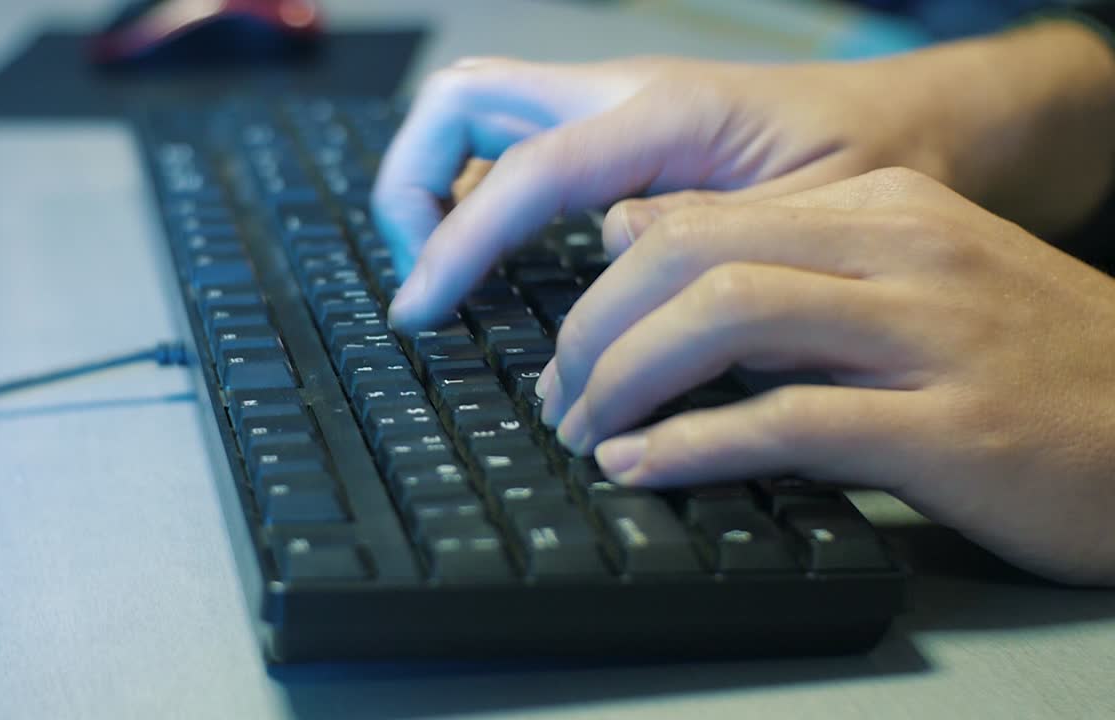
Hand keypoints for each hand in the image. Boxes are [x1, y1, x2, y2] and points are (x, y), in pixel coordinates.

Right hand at [374, 21, 1114, 332]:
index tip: (416, 312)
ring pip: (478, 118)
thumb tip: (600, 276)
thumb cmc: (881, 169)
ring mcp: (615, 110)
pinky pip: (517, 150)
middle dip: (411, 181)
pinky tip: (497, 262)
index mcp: (667, 112)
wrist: (923, 128)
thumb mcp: (809, 227)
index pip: (522, 173)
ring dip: (439, 188)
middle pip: (464, 101)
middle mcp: (625, 96)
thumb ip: (702, 245)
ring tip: (446, 276)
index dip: (453, 245)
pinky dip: (481, 198)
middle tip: (422, 276)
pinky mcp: (619, 136)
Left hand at [541, 167, 1114, 585]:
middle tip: (562, 394)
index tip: (570, 347)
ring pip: (728, 318)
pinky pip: (791, 421)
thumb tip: (639, 240)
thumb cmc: (1027, 362)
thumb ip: (781, 260)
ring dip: (628, 378)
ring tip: (588, 430)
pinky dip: (694, 445)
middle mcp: (899, 250)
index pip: (699, 218)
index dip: (605, 287)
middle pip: (692, 256)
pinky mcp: (950, 427)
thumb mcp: (903, 282)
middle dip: (597, 329)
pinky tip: (644, 467)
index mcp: (880, 208)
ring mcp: (928, 333)